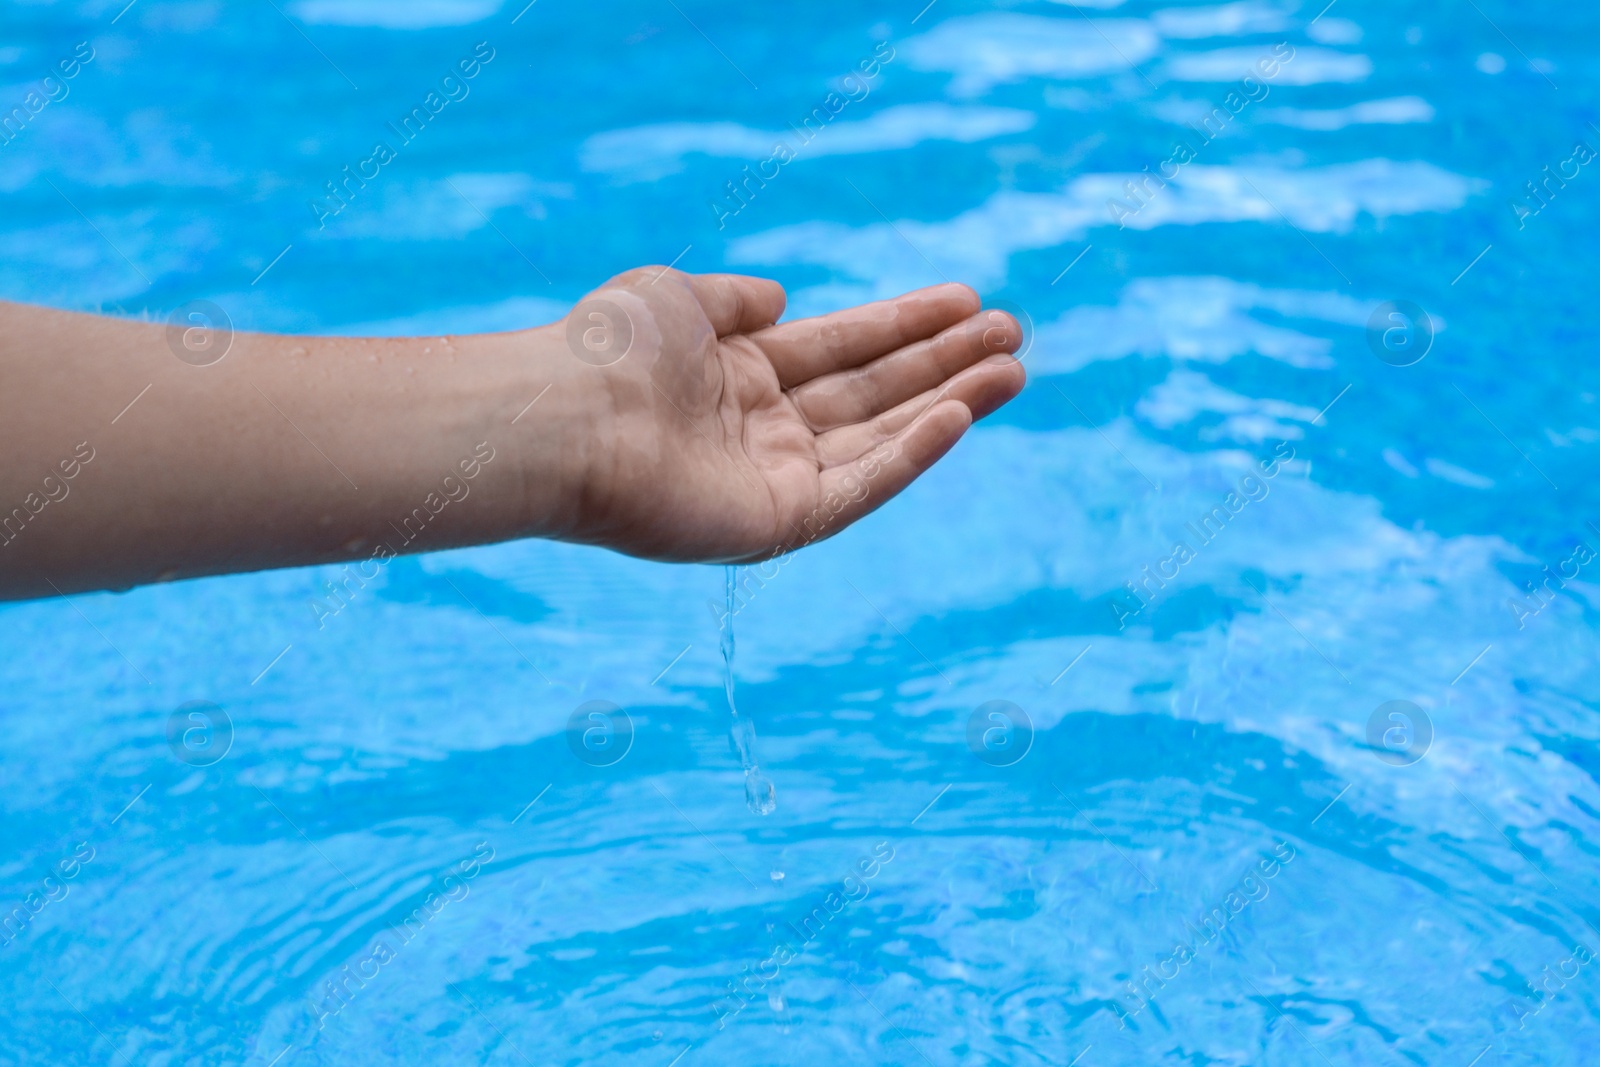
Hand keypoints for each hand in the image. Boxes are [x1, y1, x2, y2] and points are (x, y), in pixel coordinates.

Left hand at [555, 268, 1024, 561]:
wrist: (568, 417)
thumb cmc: (608, 350)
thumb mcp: (675, 298)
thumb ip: (733, 302)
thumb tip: (783, 297)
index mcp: (742, 375)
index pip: (844, 348)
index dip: (906, 324)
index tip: (968, 301)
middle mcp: (766, 428)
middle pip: (876, 392)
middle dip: (945, 362)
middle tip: (1015, 334)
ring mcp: (775, 479)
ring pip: (882, 438)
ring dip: (949, 403)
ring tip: (1014, 369)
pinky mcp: (779, 523)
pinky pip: (861, 486)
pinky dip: (911, 454)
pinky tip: (957, 415)